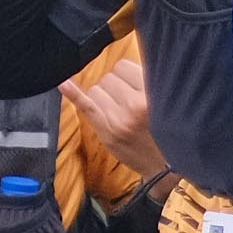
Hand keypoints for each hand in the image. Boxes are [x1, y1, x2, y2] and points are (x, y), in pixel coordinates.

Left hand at [64, 50, 166, 183]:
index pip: (124, 66)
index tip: (132, 85)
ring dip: (104, 96)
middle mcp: (135, 105)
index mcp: (153, 93)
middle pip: (109, 78)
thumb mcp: (167, 101)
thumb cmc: (167, 132)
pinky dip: (73, 94)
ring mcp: (118, 119)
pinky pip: (86, 106)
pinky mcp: (107, 132)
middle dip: (115, 86)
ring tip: (118, 110)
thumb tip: (123, 65)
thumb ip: (148, 80)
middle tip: (128, 101)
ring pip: (96, 89)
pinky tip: (64, 84)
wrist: (167, 166)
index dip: (126, 75)